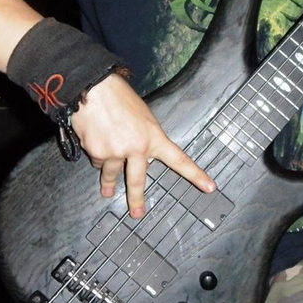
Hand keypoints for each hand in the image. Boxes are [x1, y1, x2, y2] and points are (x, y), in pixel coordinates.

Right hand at [72, 73, 213, 218]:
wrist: (93, 89)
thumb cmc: (119, 97)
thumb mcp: (143, 116)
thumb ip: (144, 136)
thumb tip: (140, 152)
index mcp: (153, 137)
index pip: (178, 159)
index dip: (195, 174)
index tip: (208, 187)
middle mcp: (136, 148)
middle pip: (137, 180)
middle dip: (136, 199)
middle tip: (138, 213)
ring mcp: (116, 152)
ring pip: (111, 173)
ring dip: (108, 183)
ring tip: (107, 192)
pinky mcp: (96, 152)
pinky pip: (98, 161)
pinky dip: (97, 154)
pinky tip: (95, 140)